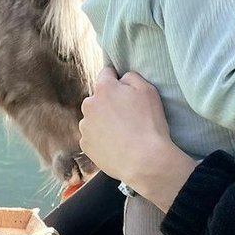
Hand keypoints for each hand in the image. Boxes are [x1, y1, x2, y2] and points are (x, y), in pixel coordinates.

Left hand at [79, 67, 195, 211]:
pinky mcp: (86, 145)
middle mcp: (89, 105)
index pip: (107, 73)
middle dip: (109, 103)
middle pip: (98, 98)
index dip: (117, 79)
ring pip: (94, 118)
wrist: (144, 161)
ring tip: (123, 133)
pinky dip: (101, 138)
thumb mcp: (148, 91)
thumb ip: (131, 77)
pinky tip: (116, 145)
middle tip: (128, 116)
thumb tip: (121, 78)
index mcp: (104, 88)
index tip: (125, 90)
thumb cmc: (149, 124)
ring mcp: (85, 126)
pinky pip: (92, 136)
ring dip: (104, 121)